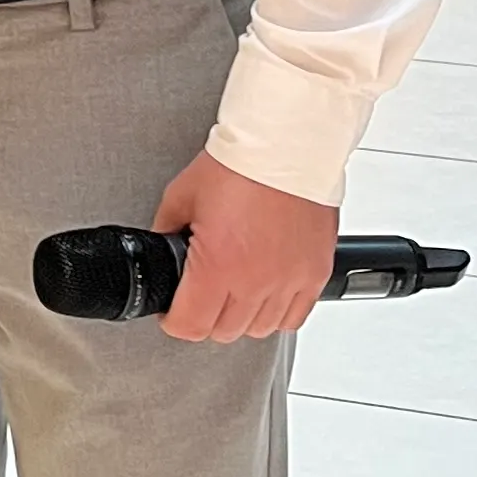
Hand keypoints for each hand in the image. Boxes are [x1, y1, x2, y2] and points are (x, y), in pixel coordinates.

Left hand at [151, 148, 338, 342]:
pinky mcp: (314, 273)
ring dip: (242, 316)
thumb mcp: (182, 196)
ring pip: (260, 329)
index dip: (174, 320)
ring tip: (234, 290)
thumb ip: (167, 230)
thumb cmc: (240, 164)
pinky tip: (265, 291)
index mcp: (218, 266)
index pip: (190, 326)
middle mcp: (256, 281)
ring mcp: (289, 281)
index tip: (173, 310)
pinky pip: (294, 316)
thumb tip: (161, 247)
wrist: (287, 145)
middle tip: (201, 295)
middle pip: (223, 331)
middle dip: (206, 316)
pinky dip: (278, 311)